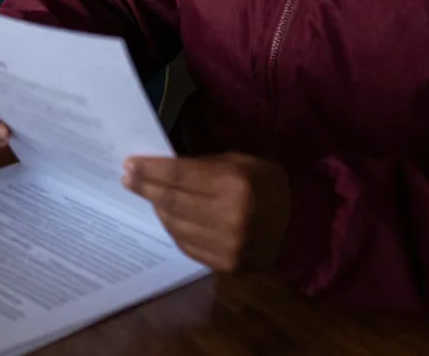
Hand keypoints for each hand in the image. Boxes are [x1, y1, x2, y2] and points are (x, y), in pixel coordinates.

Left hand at [123, 153, 291, 271]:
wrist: (300, 225)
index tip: (129, 164)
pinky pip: (186, 245)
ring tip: (149, 194)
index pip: (179, 176)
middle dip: (146, 188)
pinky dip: (174, 228)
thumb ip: (199, 166)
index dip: (150, 170)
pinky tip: (168, 215)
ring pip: (175, 225)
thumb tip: (158, 168)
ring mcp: (229, 247)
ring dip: (157, 208)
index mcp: (235, 186)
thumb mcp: (237, 162)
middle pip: (172, 202)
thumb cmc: (265, 184)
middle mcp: (231, 219)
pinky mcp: (227, 266)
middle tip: (127, 178)